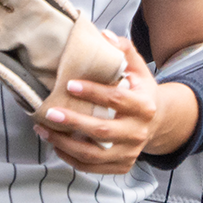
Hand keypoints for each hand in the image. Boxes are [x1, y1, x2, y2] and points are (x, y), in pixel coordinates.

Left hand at [33, 34, 163, 174]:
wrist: (158, 121)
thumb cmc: (140, 90)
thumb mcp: (138, 67)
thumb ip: (123, 49)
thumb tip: (103, 35)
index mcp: (144, 106)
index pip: (116, 99)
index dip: (92, 92)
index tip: (69, 84)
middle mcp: (139, 132)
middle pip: (102, 131)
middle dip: (73, 122)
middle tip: (49, 112)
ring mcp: (130, 152)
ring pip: (94, 154)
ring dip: (65, 143)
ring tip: (43, 129)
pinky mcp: (121, 166)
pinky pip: (92, 168)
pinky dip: (70, 158)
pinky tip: (55, 144)